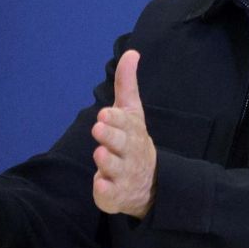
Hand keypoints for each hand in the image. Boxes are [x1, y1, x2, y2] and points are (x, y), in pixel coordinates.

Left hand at [91, 50, 156, 218]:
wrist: (151, 183)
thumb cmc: (133, 139)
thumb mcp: (132, 111)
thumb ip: (127, 83)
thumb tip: (131, 51)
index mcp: (133, 131)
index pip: (125, 123)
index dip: (115, 119)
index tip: (104, 114)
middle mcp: (130, 152)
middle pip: (121, 144)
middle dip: (110, 136)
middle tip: (98, 128)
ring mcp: (123, 175)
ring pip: (113, 168)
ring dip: (106, 161)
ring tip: (100, 153)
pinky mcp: (115, 195)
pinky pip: (109, 195)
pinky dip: (104, 191)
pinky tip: (101, 185)